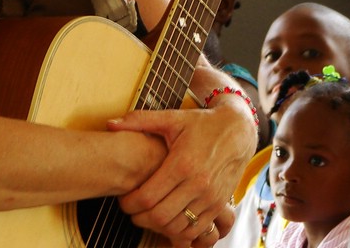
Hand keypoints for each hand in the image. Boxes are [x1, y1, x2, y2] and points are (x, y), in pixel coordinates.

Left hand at [107, 102, 252, 243]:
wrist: (238, 130)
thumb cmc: (202, 124)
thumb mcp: (172, 118)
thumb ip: (140, 121)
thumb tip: (110, 124)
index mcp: (182, 163)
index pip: (147, 197)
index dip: (129, 204)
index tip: (123, 200)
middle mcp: (198, 183)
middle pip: (159, 216)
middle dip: (139, 218)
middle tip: (132, 210)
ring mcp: (210, 197)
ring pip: (177, 227)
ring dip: (158, 226)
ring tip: (148, 214)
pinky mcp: (219, 205)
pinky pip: (195, 230)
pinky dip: (179, 230)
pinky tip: (169, 219)